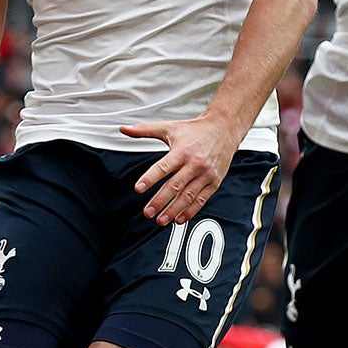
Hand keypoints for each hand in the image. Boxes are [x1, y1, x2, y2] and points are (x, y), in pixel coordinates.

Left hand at [122, 113, 238, 224]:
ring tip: (161, 220)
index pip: (163, 167)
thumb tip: (123, 129)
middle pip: (174, 185)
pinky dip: (191, 211)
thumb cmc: (195, 130)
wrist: (224, 129)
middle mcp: (194, 164)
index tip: (138, 188)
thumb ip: (144, 130)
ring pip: (188, 196)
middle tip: (148, 212)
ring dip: (174, 210)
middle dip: (160, 201)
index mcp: (182, 151)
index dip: (150, 178)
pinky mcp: (214, 182)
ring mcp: (205, 174)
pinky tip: (179, 218)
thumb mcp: (169, 127)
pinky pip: (202, 199)